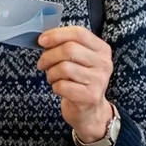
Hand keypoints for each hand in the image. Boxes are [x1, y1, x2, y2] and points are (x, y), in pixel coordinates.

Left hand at [36, 27, 114, 145]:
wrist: (90, 111)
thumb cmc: (80, 81)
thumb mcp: (80, 60)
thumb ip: (68, 45)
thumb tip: (45, 38)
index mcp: (102, 49)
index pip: (79, 33)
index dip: (57, 34)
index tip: (42, 40)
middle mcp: (104, 63)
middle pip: (69, 49)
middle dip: (49, 56)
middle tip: (42, 63)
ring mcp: (99, 80)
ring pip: (64, 67)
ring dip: (51, 73)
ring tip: (52, 78)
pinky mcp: (90, 96)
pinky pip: (62, 85)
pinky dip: (55, 86)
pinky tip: (59, 88)